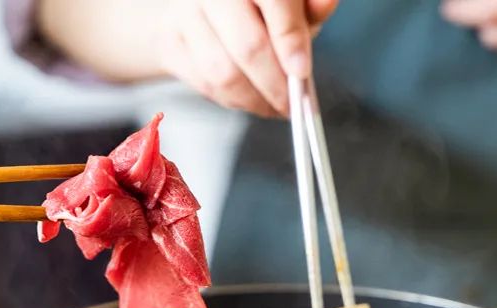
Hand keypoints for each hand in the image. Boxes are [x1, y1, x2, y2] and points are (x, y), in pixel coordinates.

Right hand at [153, 0, 338, 116]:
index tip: (302, 73)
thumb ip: (310, 4)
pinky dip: (235, 100)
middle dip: (276, 84)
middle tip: (293, 104)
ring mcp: (185, 14)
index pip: (273, 1)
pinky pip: (206, 85)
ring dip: (256, 100)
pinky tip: (252, 100)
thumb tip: (326, 4)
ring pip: (224, 73)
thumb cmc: (255, 4)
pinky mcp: (171, 43)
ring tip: (275, 107)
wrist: (199, 5)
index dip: (290, 40)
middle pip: (248, 46)